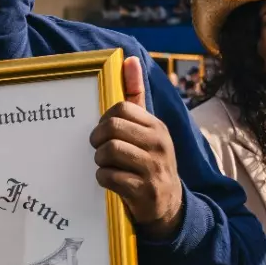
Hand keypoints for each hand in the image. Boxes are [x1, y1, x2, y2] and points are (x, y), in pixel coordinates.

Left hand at [91, 56, 184, 240]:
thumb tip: (129, 59)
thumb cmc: (150, 161)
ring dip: (99, 160)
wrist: (168, 205)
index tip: (104, 131)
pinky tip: (109, 180)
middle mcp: (159, 144)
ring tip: (105, 164)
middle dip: (97, 139)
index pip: (121, 108)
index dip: (105, 119)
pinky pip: (109, 177)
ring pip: (109, 151)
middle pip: (112, 128)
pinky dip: (102, 178)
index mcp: (157, 126)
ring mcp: (153, 168)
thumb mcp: (147, 129)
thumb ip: (136, 95)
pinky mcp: (144, 191)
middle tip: (99, 148)